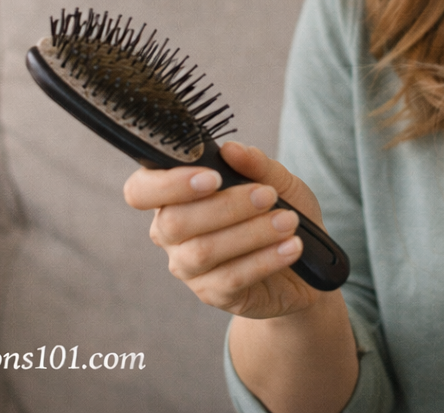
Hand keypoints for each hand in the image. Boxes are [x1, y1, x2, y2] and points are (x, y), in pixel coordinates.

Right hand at [123, 140, 327, 318]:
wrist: (302, 262)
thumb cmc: (279, 210)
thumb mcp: (277, 181)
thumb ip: (255, 165)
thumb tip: (231, 149)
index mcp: (174, 196)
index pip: (141, 190)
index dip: (168, 184)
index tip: (212, 176)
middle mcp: (170, 234)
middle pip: (174, 222)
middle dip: (226, 206)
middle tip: (268, 195)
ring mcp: (188, 268)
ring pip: (202, 252)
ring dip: (250, 233)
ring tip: (288, 221)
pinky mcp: (212, 294)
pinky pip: (231, 278)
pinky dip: (265, 259)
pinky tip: (291, 247)